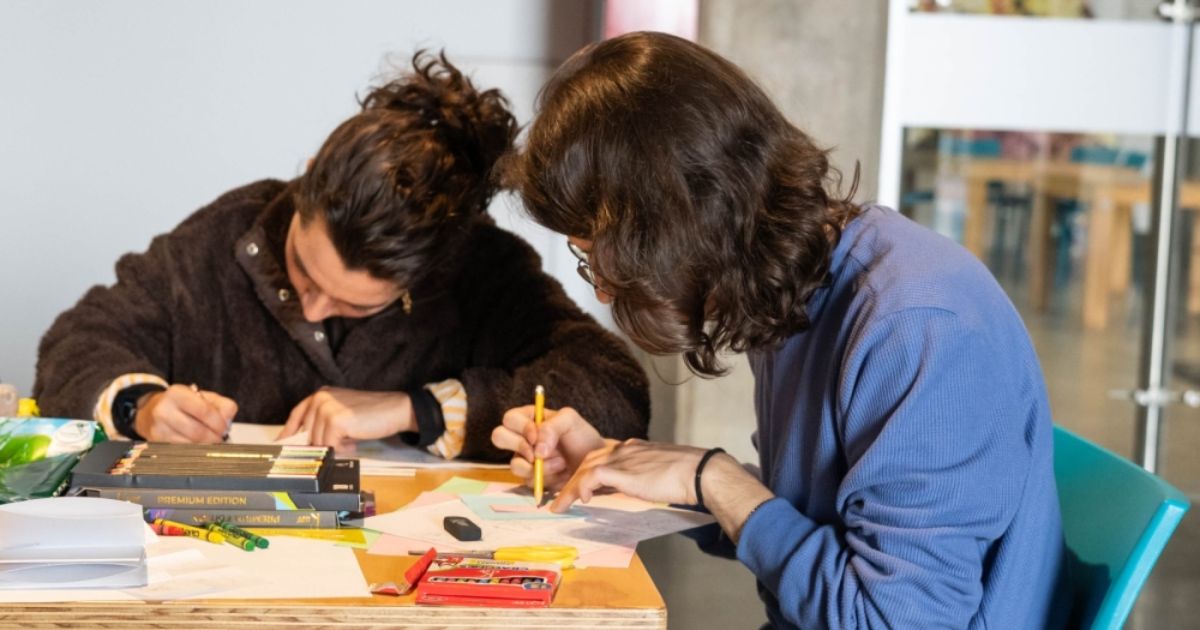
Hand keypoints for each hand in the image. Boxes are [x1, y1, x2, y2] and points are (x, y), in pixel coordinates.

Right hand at [135, 384, 236, 442]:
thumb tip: (227, 421)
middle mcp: (163, 410)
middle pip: (197, 432)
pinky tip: (198, 446)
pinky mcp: (156, 442)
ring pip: (190, 444)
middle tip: (220, 439)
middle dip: (214, 438)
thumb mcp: (204, 397)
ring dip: (205, 446)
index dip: (219, 423)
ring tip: (210, 442)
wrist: (151, 411)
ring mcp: (157, 428)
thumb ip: (222, 406)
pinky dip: (194, 451)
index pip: (204, 411)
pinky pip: (182, 451)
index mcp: (177, 393)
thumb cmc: (183, 404)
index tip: (225, 429)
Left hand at [278, 387, 413, 450]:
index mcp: (320, 394)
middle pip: (307, 434)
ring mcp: (326, 409)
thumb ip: (323, 422)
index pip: (296, 415)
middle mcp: (319, 399)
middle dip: (321, 445)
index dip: (288, 433)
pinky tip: (354, 441)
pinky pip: (330, 446)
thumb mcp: (342, 413)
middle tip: (341, 445)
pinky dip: (342, 449)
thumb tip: (306, 443)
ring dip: (335, 447)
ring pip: (319, 442)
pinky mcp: (335, 421)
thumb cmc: (371, 413)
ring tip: (352, 440)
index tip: (281, 445)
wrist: (394, 409)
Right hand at [490, 406, 607, 489]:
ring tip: (561, 463)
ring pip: (514, 464)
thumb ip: (552, 426)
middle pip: (498, 437)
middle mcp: (522, 437)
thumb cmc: (581, 436)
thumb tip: (537, 450)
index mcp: (529, 418)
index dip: (521, 427)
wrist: (594, 461)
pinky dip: (545, 478)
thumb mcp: (570, 420)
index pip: (510, 418)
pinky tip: (561, 473)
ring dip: (539, 466)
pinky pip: (527, 481)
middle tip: (539, 453)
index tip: (537, 436)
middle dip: (519, 446)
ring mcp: (524, 458)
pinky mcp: (531, 477)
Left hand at [549, 439, 708, 511]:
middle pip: (588, 461)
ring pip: (585, 468)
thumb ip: (644, 475)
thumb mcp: (659, 472)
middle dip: (572, 480)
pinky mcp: (623, 471)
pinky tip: (581, 500)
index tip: (579, 488)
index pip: (601, 456)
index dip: (587, 472)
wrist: (698, 472)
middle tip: (562, 499)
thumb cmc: (687, 475)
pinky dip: (582, 487)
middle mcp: (625, 449)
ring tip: (560, 506)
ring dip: (570, 488)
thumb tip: (639, 487)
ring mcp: (623, 458)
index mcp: (633, 448)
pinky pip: (592, 476)